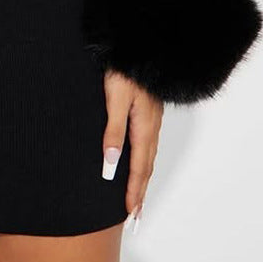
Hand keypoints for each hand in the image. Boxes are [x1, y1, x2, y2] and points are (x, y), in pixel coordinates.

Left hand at [100, 68, 162, 227]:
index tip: (130, 215)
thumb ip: (113, 131)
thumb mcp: (115, 98)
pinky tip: (139, 162)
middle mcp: (151, 125)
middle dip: (140, 192)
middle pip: (147, 167)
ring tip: (137, 197)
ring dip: (143, 179)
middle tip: (135, 218)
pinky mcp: (148, 110)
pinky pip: (147, 144)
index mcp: (144, 126)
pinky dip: (144, 161)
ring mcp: (152, 118)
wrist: (138, 43)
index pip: (139, 168)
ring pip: (148, 156)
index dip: (134, 192)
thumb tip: (110, 166)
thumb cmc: (125, 67)